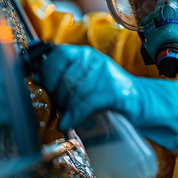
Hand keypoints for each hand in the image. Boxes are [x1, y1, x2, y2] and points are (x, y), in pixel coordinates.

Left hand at [39, 45, 177, 150]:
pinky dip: (75, 115)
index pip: (57, 54)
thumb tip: (35, 75)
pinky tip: (69, 123)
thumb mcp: (84, 80)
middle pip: (63, 77)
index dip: (47, 71)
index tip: (43, 85)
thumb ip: (62, 77)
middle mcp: (95, 61)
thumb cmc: (108, 94)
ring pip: (73, 91)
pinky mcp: (115, 92)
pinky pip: (87, 102)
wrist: (142, 103)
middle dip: (57, 96)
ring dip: (67, 108)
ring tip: (68, 116)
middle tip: (61, 107)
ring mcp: (106, 75)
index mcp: (85, 55)